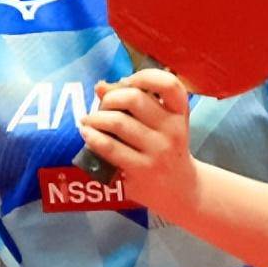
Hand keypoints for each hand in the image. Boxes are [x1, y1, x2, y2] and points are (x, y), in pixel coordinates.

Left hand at [78, 69, 199, 214]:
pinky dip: (92, 136)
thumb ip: (133, 102)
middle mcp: (173, 130)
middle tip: (102, 107)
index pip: (169, 84)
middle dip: (110, 98)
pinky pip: (109, 147)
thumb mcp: (158, 123)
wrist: (180, 190)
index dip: (143, 76)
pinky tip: (86, 133)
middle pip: (134, 98)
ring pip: (118, 122)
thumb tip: (100, 86)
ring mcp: (158, 152)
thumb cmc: (163, 148)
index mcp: (179, 113)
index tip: (126, 82)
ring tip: (88, 120)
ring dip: (96, 117)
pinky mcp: (141, 170)